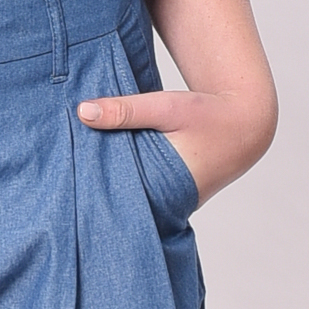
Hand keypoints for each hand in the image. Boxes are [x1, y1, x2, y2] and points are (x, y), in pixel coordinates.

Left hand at [77, 87, 274, 205]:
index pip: (122, 202)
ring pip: (135, 195)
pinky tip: (105, 165)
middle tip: (60, 186)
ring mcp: (174, 199)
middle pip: (125, 201)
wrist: (247, 122)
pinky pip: (146, 187)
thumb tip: (82, 111)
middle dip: (99, 193)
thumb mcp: (165, 106)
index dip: (95, 196)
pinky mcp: (175, 190)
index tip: (65, 190)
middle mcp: (171, 201)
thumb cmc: (208, 114)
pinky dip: (129, 176)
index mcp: (168, 188)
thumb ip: (125, 109)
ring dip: (114, 183)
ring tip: (75, 177)